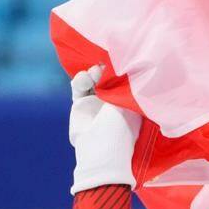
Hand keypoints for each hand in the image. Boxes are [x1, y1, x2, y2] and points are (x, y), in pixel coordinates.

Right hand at [69, 65, 141, 194]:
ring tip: (94, 73)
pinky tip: (84, 80)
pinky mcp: (81, 103)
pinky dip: (80, 80)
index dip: (122, 68)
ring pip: (92, 79)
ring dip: (93, 73)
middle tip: (105, 65)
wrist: (99, 149)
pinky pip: (79, 86)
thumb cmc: (120, 128)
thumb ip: (122, 84)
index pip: (125, 79)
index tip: (120, 59)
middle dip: (106, 69)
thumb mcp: (126, 104)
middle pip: (108, 76)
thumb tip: (116, 66)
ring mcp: (97, 102)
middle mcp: (114, 100)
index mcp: (130, 101)